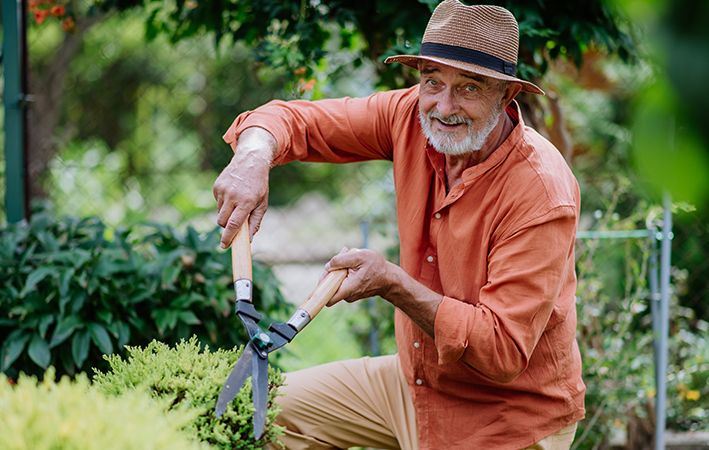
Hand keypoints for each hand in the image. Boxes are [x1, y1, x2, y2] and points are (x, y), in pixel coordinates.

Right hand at [213, 127, 275, 247]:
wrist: (251, 161)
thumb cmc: (259, 186)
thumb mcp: (262, 204)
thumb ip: (255, 222)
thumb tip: (248, 239)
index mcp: (247, 202)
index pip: (234, 224)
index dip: (228, 237)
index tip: (224, 246)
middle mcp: (233, 196)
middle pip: (222, 221)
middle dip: (227, 227)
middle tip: (235, 224)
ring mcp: (223, 190)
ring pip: (220, 213)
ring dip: (227, 214)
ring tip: (237, 203)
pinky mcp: (217, 186)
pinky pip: (218, 203)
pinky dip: (224, 203)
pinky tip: (233, 194)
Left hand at [322, 248, 394, 305]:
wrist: (390, 279)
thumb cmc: (376, 267)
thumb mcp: (359, 256)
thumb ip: (340, 260)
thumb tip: (327, 266)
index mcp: (347, 289)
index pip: (326, 297)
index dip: (321, 285)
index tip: (327, 271)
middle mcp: (347, 295)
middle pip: (329, 285)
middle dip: (332, 269)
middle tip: (341, 256)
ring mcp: (349, 294)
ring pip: (336, 282)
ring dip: (339, 268)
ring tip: (350, 257)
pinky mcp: (352, 291)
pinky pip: (342, 281)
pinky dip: (345, 271)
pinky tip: (353, 263)